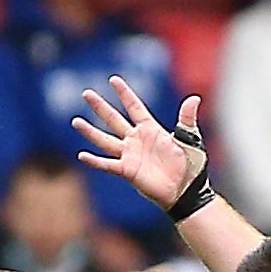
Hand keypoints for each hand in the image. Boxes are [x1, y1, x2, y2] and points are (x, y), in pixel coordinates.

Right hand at [74, 76, 204, 210]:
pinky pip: (108, 164)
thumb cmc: (191, 167)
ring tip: (75, 121)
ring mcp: (130, 155)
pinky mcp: (127, 171)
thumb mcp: (190, 140)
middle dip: (100, 106)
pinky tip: (82, 155)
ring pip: (105, 140)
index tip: (113, 80)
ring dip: (90, 131)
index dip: (125, 94)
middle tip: (86, 93)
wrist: (188, 191)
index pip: (135, 107)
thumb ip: (187, 120)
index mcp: (151, 130)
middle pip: (114, 119)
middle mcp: (137, 140)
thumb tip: (194, 98)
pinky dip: (95, 161)